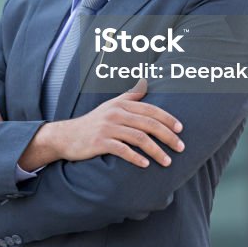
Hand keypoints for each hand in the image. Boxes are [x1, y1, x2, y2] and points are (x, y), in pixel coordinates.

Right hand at [20, 78, 183, 169]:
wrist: (66, 136)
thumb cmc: (93, 122)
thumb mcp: (111, 105)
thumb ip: (130, 95)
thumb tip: (145, 81)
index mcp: (120, 104)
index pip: (150, 109)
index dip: (167, 118)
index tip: (181, 129)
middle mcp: (115, 113)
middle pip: (148, 124)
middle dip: (167, 136)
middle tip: (181, 147)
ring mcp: (107, 128)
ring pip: (139, 138)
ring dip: (156, 151)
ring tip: (167, 161)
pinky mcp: (99, 142)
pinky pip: (122, 150)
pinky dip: (136, 158)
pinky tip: (145, 165)